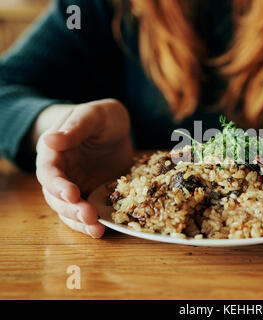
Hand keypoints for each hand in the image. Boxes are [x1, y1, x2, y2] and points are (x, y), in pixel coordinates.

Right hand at [36, 99, 132, 237]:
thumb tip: (49, 141)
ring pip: (68, 209)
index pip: (49, 171)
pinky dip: (89, 224)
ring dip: (79, 221)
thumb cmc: (103, 117)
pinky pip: (85, 212)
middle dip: (70, 208)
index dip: (58, 184)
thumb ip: (75, 128)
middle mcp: (60, 172)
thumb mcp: (94, 116)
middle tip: (88, 215)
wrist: (116, 128)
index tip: (72, 193)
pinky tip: (100, 230)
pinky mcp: (90, 194)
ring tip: (96, 229)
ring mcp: (74, 185)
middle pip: (56, 196)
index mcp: (54, 151)